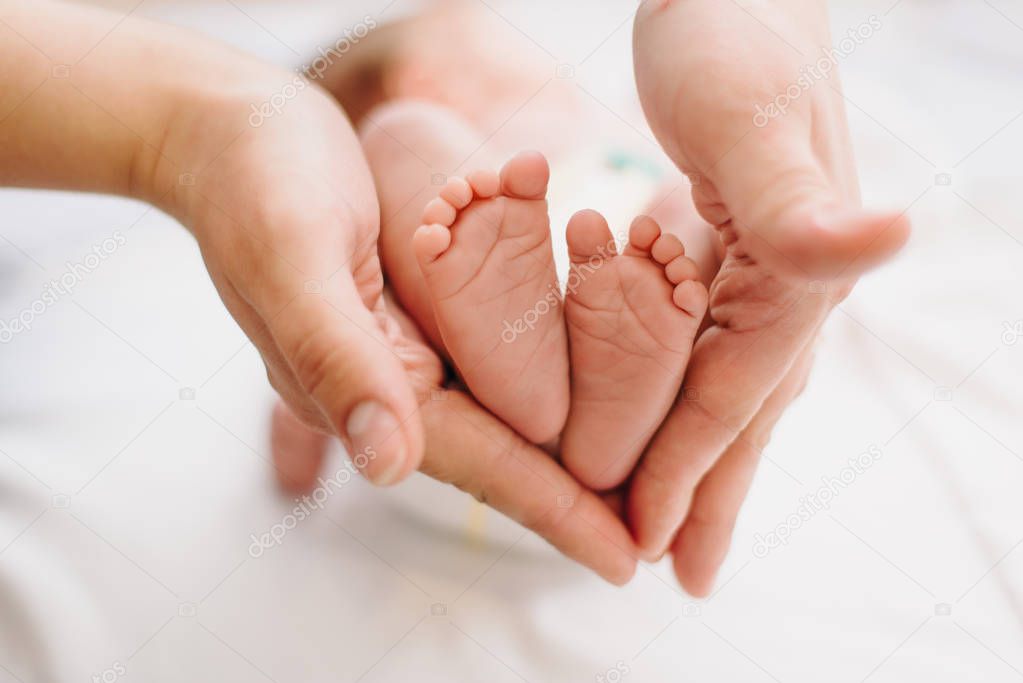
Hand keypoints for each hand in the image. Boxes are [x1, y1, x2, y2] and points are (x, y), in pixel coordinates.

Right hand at [152, 81, 635, 584]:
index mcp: (361, 385)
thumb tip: (390, 466)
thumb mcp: (293, 257)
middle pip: (503, 454)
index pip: (478, 463)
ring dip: (574, 446)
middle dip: (578, 497)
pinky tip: (595, 388)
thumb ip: (337, 358)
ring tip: (646, 478)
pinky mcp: (418, 311)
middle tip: (658, 536)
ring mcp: (405, 349)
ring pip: (506, 413)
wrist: (230, 133)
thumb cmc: (255, 183)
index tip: (625, 560)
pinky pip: (497, 357)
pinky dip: (551, 378)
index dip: (555, 514)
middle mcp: (390, 382)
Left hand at [629, 0, 910, 593]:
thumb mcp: (750, 116)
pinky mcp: (733, 245)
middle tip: (675, 573)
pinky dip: (683, 387)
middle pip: (739, 412)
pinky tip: (664, 409)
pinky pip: (705, 338)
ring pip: (724, 385)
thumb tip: (886, 239)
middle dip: (705, 493)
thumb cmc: (735, 38)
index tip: (650, 546)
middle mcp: (786, 284)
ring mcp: (762, 267)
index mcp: (791, 274)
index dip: (691, 474)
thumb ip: (802, 199)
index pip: (733, 398)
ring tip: (670, 516)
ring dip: (698, 452)